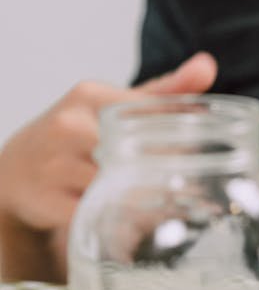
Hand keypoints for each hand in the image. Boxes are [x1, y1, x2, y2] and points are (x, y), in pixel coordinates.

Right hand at [0, 52, 216, 279]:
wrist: (15, 171)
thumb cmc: (77, 135)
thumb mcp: (114, 107)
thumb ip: (164, 91)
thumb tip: (207, 65)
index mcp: (90, 95)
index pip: (149, 112)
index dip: (179, 137)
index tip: (200, 156)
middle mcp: (68, 125)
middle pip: (136, 151)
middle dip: (166, 171)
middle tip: (195, 189)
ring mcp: (54, 164)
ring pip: (118, 185)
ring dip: (148, 200)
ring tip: (173, 208)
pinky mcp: (47, 202)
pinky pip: (97, 213)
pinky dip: (121, 221)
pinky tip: (138, 224)